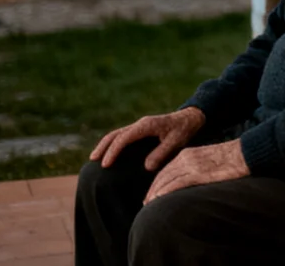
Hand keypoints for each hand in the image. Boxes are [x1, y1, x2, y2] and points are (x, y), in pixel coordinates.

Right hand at [90, 107, 205, 169]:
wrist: (191, 118)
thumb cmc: (184, 130)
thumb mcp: (177, 141)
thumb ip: (162, 153)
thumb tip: (146, 166)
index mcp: (146, 125)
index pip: (124, 138)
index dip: (113, 151)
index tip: (106, 165)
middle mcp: (140, 124)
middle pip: (115, 134)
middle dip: (103, 147)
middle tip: (93, 161)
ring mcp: (139, 126)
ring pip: (117, 134)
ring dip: (105, 145)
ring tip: (95, 158)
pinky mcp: (141, 129)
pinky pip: (122, 135)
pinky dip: (113, 143)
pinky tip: (109, 153)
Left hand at [144, 139, 248, 203]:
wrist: (245, 152)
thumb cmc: (231, 158)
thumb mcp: (208, 159)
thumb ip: (196, 166)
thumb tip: (189, 180)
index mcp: (188, 153)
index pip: (166, 170)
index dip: (157, 183)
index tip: (151, 194)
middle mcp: (186, 158)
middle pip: (162, 176)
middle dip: (152, 190)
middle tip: (146, 203)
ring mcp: (191, 165)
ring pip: (166, 180)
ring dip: (155, 193)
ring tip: (148, 205)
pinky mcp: (198, 173)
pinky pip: (176, 183)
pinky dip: (165, 192)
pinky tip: (158, 200)